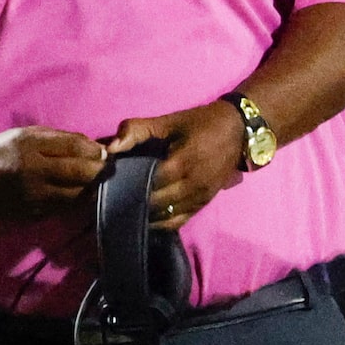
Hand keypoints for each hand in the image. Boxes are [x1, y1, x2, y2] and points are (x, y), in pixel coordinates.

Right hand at [0, 128, 106, 221]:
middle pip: (80, 173)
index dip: (96, 151)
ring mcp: (34, 196)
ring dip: (91, 188)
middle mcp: (33, 171)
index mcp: (29, 145)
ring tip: (94, 181)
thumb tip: (93, 147)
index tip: (106, 152)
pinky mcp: (33, 213)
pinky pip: (64, 207)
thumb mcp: (25, 134)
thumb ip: (58, 139)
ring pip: (77, 195)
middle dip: (99, 171)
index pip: (74, 147)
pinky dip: (75, 200)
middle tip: (107, 169)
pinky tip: (78, 193)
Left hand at [105, 102, 247, 228]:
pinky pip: (177, 221)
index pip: (146, 183)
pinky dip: (159, 223)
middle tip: (109, 201)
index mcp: (181, 163)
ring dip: (143, 214)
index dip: (124, 186)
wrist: (239, 131)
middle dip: (130, 202)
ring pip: (164, 216)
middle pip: (153, 203)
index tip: (105, 187)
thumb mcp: (168, 121)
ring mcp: (199, 198)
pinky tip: (144, 218)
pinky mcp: (203, 204)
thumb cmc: (201, 123)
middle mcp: (192, 186)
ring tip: (122, 210)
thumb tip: (110, 148)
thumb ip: (137, 130)